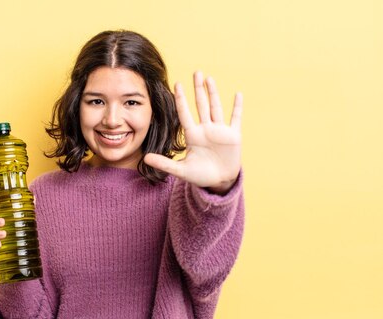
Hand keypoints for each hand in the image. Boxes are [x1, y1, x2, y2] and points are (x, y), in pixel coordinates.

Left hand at [144, 71, 242, 193]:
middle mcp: (205, 129)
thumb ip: (164, 163)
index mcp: (192, 135)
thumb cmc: (200, 176)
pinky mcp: (233, 136)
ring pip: (216, 107)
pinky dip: (237, 107)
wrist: (219, 182)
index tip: (176, 84)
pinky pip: (236, 118)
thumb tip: (145, 159)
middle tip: (196, 72)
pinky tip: (238, 94)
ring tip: (209, 78)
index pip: (184, 113)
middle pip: (201, 105)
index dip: (181, 99)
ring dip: (213, 93)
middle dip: (198, 89)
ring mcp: (220, 131)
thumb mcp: (181, 170)